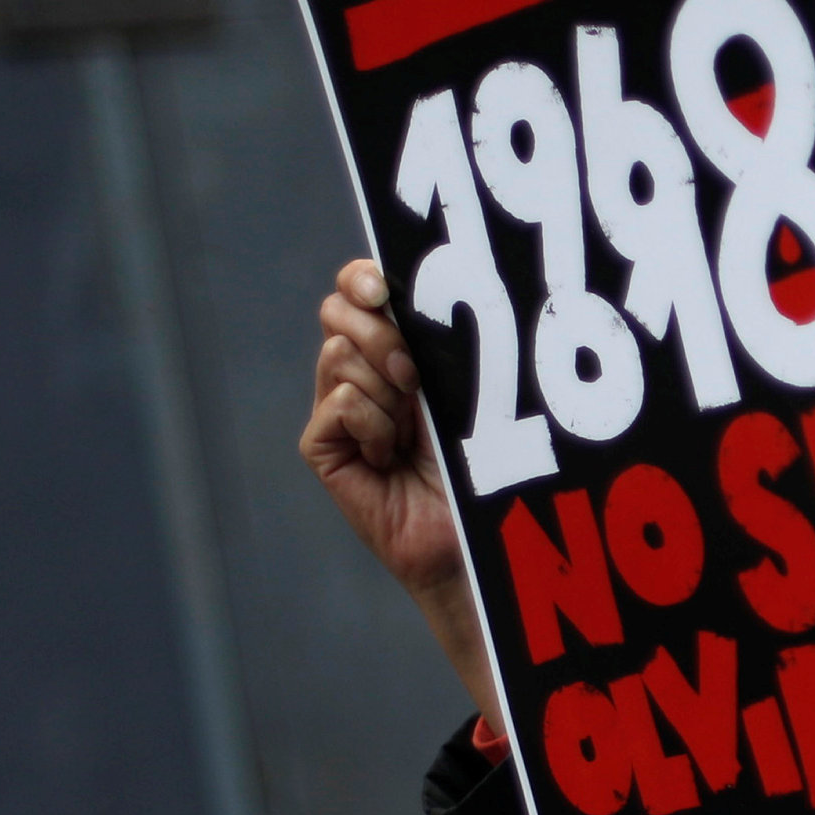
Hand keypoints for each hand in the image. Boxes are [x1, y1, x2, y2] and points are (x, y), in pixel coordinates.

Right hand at [302, 258, 495, 719]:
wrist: (483, 537)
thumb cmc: (491, 463)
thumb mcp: (470, 387)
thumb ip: (440, 340)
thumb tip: (412, 289)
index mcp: (399, 348)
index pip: (361, 289)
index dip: (363, 277)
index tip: (382, 286)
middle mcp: (364, 373)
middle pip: (337, 312)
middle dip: (380, 333)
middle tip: (415, 375)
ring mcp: (339, 409)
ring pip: (339, 355)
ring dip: (387, 389)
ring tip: (414, 432)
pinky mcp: (323, 447)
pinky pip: (339, 404)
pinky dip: (374, 425)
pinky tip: (394, 458)